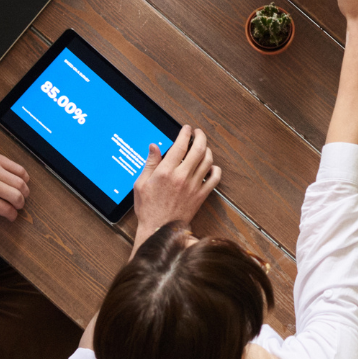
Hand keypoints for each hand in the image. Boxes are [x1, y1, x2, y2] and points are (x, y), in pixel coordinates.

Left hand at [0, 140, 28, 220]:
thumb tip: (4, 211)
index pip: (4, 209)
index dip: (12, 215)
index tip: (13, 215)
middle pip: (16, 196)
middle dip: (21, 204)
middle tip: (19, 205)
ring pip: (20, 183)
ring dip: (25, 192)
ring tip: (22, 194)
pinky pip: (19, 169)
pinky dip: (24, 177)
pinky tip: (21, 181)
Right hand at [131, 125, 220, 242]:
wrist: (160, 229)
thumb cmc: (148, 208)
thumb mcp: (141, 184)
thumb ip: (150, 163)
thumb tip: (154, 147)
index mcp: (166, 172)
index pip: (180, 145)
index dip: (185, 133)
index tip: (186, 129)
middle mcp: (182, 177)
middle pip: (198, 149)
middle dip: (200, 136)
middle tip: (198, 133)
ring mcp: (193, 186)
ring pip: (208, 161)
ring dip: (207, 150)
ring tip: (203, 147)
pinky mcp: (201, 196)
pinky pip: (215, 179)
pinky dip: (216, 169)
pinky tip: (211, 166)